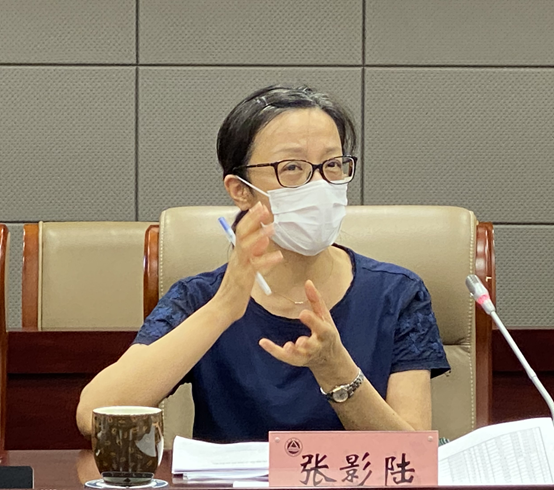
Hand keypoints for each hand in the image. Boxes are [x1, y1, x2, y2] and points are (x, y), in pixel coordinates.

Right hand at [214, 202, 282, 321]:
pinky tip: (278, 256)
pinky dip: (267, 260)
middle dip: (252, 219)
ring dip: (259, 235)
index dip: (250, 218)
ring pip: (247, 246)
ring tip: (272, 227)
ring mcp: (239, 267)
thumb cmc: (235, 290)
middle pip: (242, 233)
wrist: (223, 308)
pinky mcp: (244, 279)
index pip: (242, 230)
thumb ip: (255, 253)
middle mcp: (237, 258)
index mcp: (237, 254)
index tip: (259, 206)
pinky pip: (255, 267)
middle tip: (263, 207)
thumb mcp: (246, 268)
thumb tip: (264, 240)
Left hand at [259, 280, 345, 371]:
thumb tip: (308, 281)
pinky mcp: (296, 361)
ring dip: (293, 352)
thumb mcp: (325, 317)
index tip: (303, 314)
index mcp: (326, 334)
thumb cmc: (326, 333)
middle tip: (300, 341)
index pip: (321, 329)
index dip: (313, 322)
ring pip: (299, 356)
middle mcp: (317, 347)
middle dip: (307, 344)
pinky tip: (263, 342)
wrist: (330, 360)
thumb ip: (316, 300)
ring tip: (287, 347)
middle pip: (313, 346)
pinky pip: (284, 357)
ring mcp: (306, 356)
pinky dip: (274, 350)